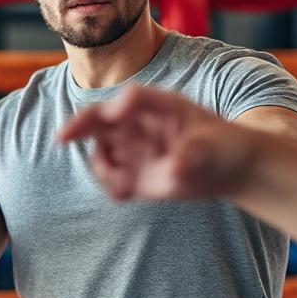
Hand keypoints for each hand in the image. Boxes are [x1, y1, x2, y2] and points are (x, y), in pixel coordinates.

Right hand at [57, 85, 257, 200]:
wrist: (234, 167)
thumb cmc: (223, 143)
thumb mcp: (210, 142)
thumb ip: (188, 153)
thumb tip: (168, 170)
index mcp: (152, 108)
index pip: (121, 103)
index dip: (102, 112)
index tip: (95, 122)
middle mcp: (138, 127)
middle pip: (98, 122)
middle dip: (77, 128)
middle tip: (62, 138)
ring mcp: (135, 152)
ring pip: (102, 155)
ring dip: (102, 168)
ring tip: (123, 185)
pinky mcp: (138, 177)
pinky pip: (114, 183)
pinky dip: (113, 188)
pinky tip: (125, 194)